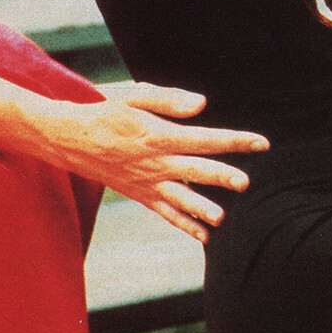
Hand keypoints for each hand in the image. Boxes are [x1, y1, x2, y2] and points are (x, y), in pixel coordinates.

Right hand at [52, 83, 270, 243]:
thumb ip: (170, 99)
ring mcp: (147, 182)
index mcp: (160, 136)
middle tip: (246, 183)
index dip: (235, 141)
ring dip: (202, 208)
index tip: (261, 142)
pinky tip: (204, 236)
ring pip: (181, 198)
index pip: (206, 139)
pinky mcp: (140, 195)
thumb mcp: (135, 97)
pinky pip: (165, 212)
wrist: (70, 138)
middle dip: (222, 176)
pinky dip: (184, 224)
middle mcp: (156, 162)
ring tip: (222, 218)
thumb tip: (202, 104)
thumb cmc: (106, 111)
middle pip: (196, 171)